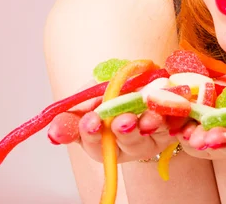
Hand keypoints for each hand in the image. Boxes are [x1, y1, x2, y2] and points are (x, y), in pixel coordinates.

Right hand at [48, 95, 180, 162]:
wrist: (138, 81)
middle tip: (122, 120)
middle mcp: (125, 145)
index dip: (91, 133)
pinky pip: (172, 125)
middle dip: (123, 131)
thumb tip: (53, 132)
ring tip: (148, 117)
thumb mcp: (87, 99)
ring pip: (152, 135)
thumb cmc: (108, 93)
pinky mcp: (169, 130)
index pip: (94, 142)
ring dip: (149, 125)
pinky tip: (166, 107)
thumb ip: (71, 115)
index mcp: (100, 140)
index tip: (91, 121)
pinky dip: (170, 116)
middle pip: (125, 144)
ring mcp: (149, 139)